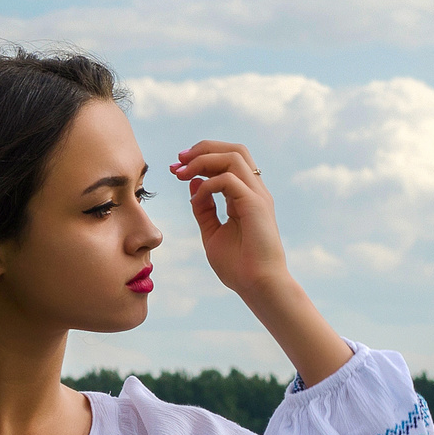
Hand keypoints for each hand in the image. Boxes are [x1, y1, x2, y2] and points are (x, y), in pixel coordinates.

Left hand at [170, 140, 288, 297]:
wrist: (258, 285)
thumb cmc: (238, 266)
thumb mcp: (212, 233)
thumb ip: (203, 208)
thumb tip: (192, 183)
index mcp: (245, 196)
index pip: (227, 162)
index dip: (200, 159)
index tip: (175, 168)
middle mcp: (254, 191)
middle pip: (234, 150)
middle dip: (203, 149)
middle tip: (177, 160)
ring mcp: (257, 195)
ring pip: (234, 156)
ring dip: (203, 160)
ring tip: (180, 172)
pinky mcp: (256, 204)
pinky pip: (229, 179)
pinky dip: (208, 184)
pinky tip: (196, 198)